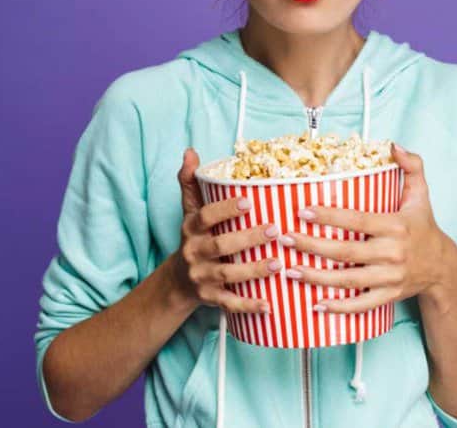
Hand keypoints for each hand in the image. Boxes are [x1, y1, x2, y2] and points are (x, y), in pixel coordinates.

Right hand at [170, 147, 279, 313]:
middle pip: (220, 246)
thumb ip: (191, 182)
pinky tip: (268, 304)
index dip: (225, 210)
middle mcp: (194, 253)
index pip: (205, 217)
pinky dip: (248, 305)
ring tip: (278, 264)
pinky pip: (230, 304)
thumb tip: (190, 151)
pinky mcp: (211, 299)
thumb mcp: (190, 211)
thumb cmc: (194, 238)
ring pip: (227, 275)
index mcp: (191, 229)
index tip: (248, 201)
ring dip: (253, 270)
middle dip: (247, 239)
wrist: (179, 281)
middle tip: (274, 230)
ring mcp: (202, 277)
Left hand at [279, 143, 453, 313]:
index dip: (329, 216)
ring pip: (349, 280)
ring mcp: (390, 278)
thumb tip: (393, 146)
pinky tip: (315, 304)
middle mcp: (392, 253)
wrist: (442, 267)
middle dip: (312, 246)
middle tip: (285, 239)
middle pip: (346, 251)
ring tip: (290, 270)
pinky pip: (361, 304)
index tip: (302, 211)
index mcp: (396, 226)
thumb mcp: (421, 195)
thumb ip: (411, 166)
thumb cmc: (423, 226)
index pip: (358, 220)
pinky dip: (339, 308)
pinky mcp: (389, 296)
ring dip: (317, 278)